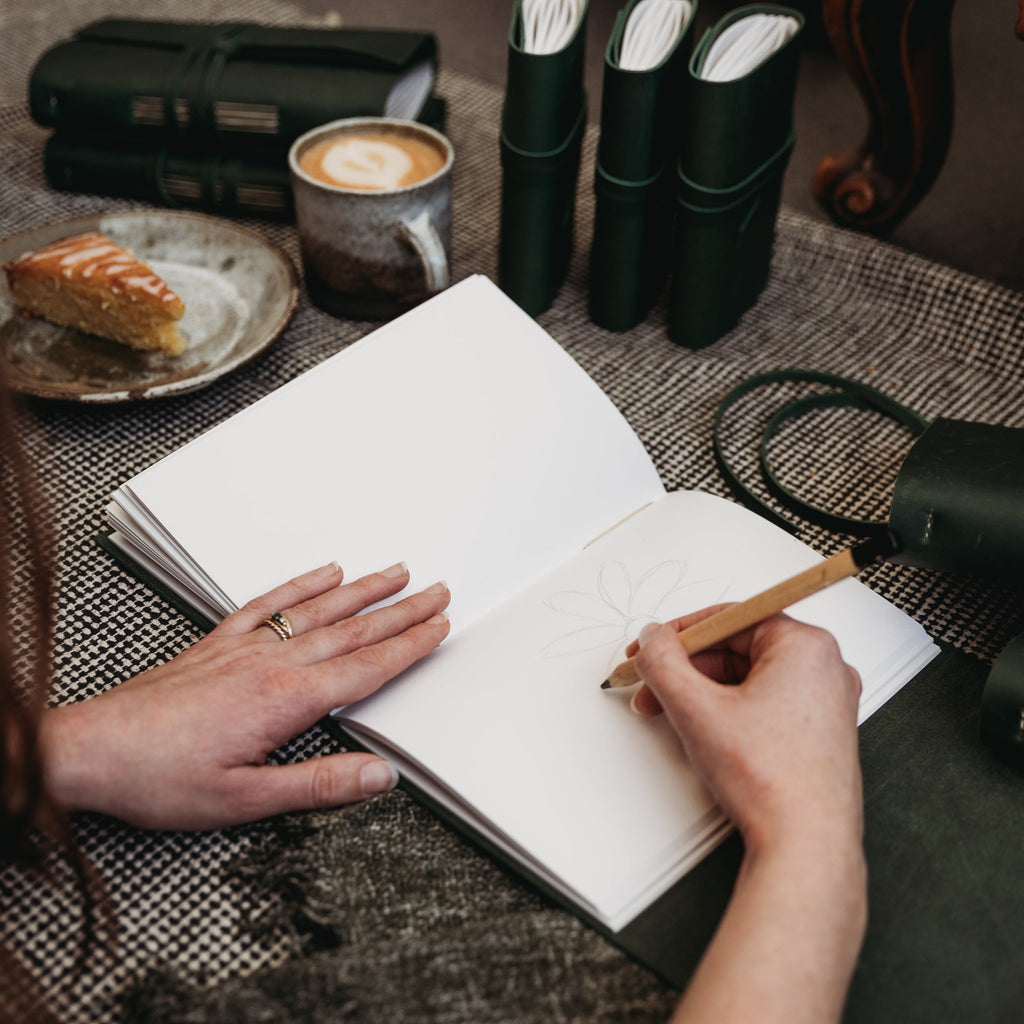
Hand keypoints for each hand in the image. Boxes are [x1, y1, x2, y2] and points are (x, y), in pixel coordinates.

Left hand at [40, 561, 449, 830]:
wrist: (92, 750)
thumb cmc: (160, 778)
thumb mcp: (246, 800)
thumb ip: (319, 785)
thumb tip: (379, 776)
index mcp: (287, 700)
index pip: (367, 667)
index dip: (409, 646)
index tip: (439, 627)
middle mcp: (272, 663)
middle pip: (353, 630)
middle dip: (402, 610)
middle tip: (438, 590)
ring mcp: (246, 646)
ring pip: (320, 610)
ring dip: (365, 590)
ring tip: (397, 572)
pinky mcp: (220, 642)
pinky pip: (271, 602)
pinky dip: (303, 584)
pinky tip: (325, 572)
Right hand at [631, 610, 867, 1023]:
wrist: (805, 845)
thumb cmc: (772, 780)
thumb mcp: (697, 708)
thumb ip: (664, 662)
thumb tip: (653, 639)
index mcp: (806, 646)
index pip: (730, 617)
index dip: (680, 634)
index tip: (651, 648)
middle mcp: (824, 668)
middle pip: (737, 649)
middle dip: (686, 669)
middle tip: (652, 687)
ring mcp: (826, 703)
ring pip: (747, 679)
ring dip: (701, 693)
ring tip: (669, 715)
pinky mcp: (819, 733)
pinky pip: (764, 703)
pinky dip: (727, 711)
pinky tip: (702, 731)